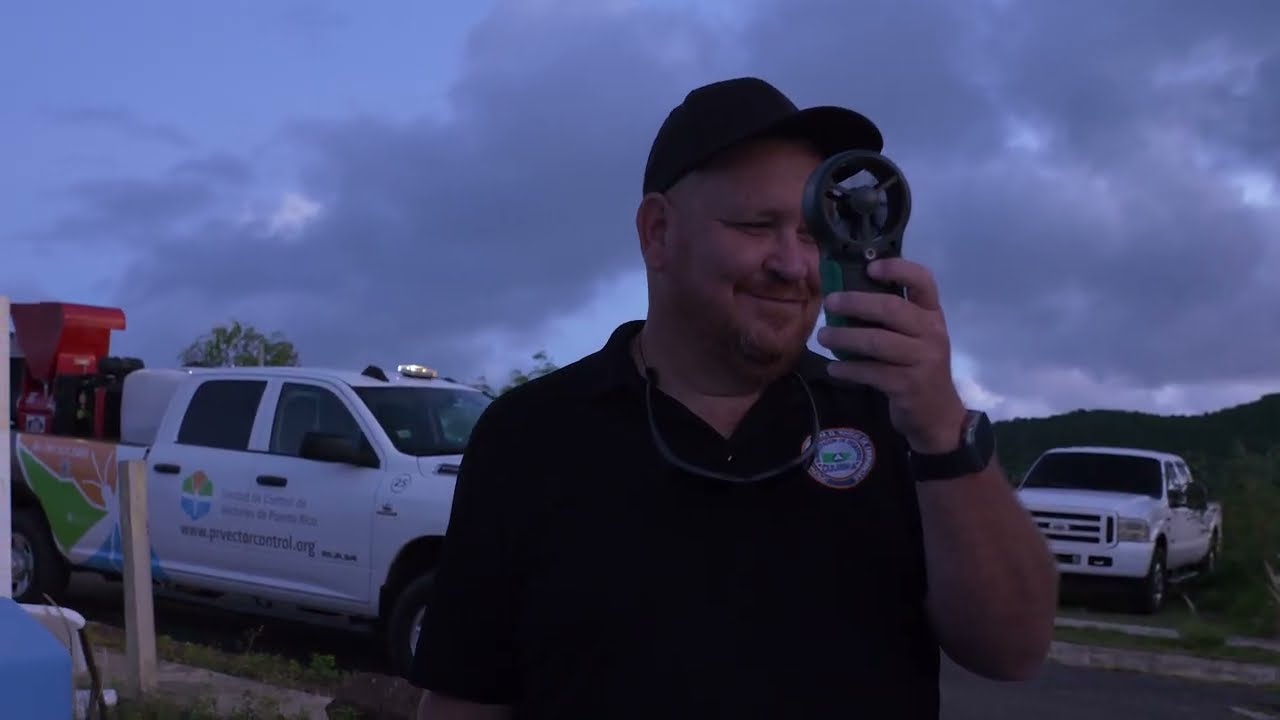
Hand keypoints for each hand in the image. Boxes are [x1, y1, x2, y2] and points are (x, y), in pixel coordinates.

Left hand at [815, 258, 967, 453]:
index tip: (869, 267)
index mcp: (932, 314)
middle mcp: (932, 332)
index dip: (897, 269)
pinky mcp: (909, 385)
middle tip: (829, 302)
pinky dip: (848, 369)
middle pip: (891, 308)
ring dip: (844, 337)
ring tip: (822, 336)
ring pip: (877, 341)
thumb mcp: (915, 337)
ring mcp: (923, 359)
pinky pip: (871, 372)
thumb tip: (845, 295)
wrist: (937, 415)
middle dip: (855, 302)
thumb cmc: (917, 368)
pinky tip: (833, 368)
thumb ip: (892, 317)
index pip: (923, 281)